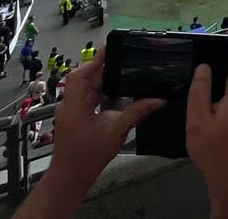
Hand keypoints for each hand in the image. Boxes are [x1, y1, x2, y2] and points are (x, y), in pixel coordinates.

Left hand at [46, 49, 163, 193]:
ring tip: (124, 71)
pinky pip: (88, 98)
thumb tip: (158, 99)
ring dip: (102, 80)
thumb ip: (136, 112)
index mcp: (74, 104)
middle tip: (124, 58)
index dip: (94, 61)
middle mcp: (70, 104)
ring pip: (86, 88)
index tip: (111, 49)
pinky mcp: (75, 119)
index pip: (80, 74)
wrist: (70, 179)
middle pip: (84, 78)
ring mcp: (71, 112)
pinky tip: (117, 92)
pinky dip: (101, 92)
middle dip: (103, 68)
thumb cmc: (89, 155)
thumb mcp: (116, 132)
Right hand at [187, 45, 227, 204]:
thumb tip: (203, 66)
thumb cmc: (215, 150)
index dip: (219, 50)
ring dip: (222, 82)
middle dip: (218, 68)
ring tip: (203, 97)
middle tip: (198, 83)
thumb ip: (199, 88)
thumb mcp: (197, 119)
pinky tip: (213, 107)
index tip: (202, 57)